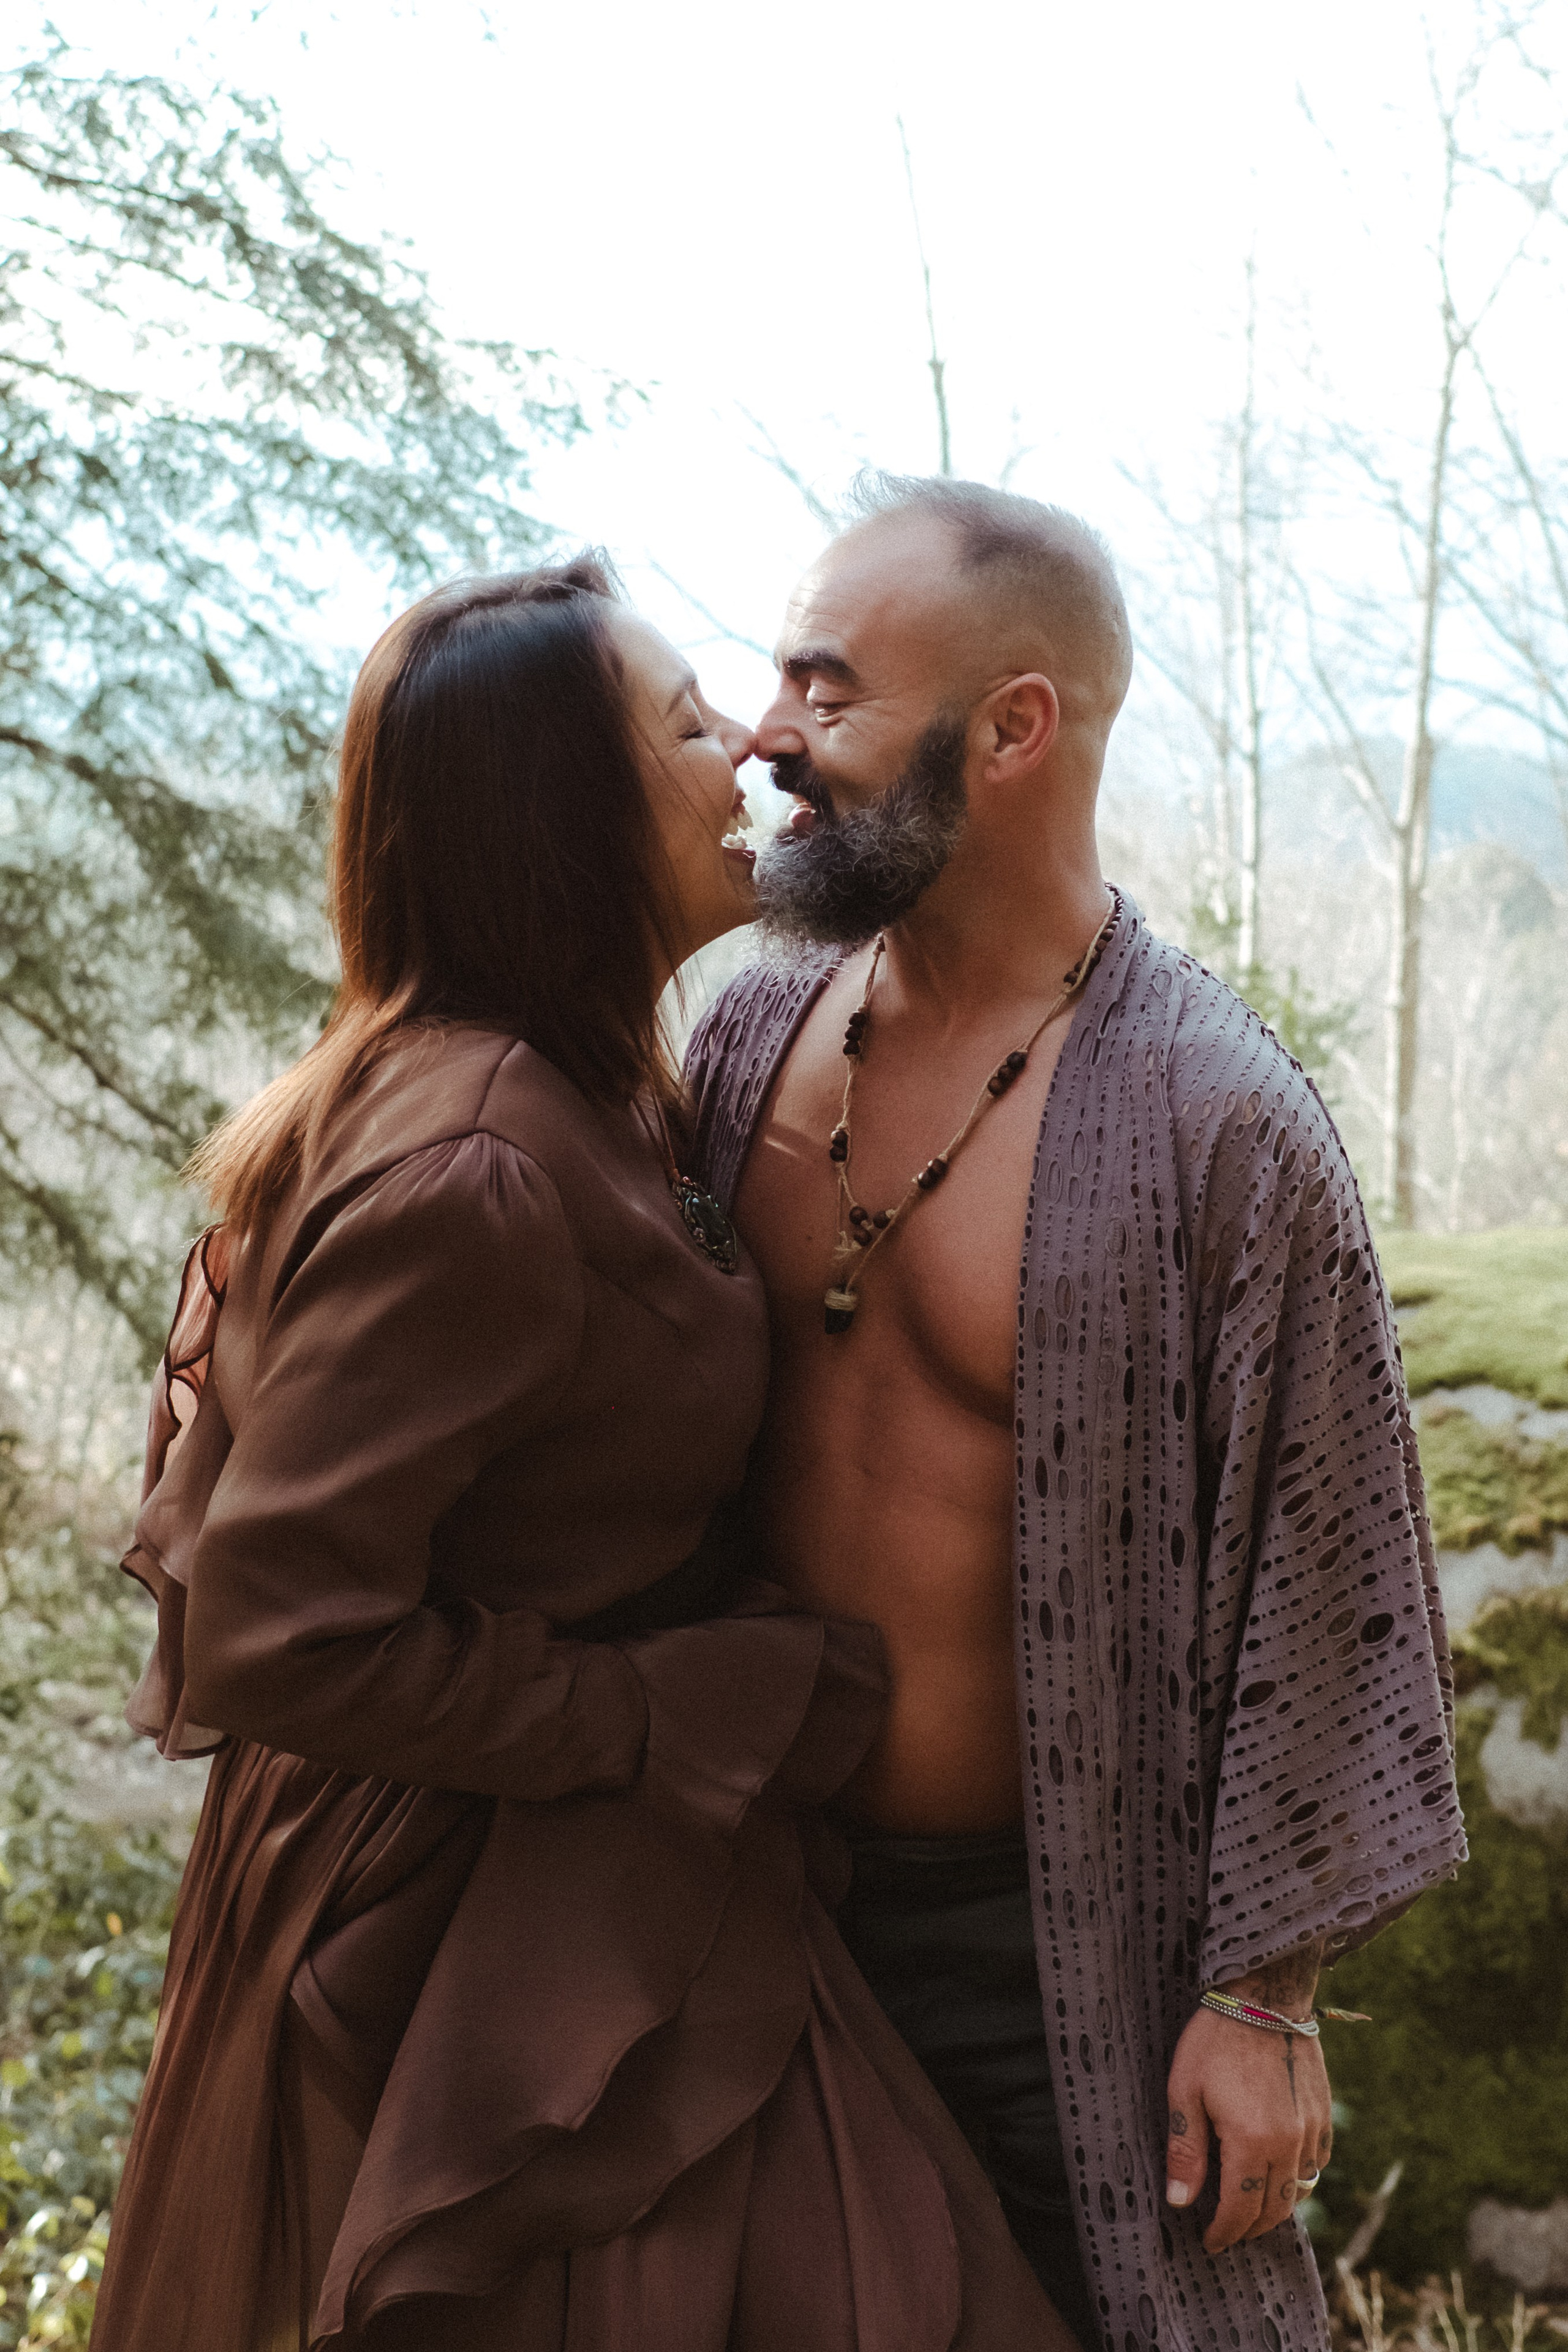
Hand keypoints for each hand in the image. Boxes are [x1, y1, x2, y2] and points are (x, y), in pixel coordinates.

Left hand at [1164, 2007, 1332, 2252]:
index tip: (1208, 2242)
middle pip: (1274, 2209)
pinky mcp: (1323, 2112)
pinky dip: (1299, 2177)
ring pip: (1299, 2190)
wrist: (1265, 1994)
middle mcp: (1289, 2143)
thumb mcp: (1185, 2090)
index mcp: (1252, 2141)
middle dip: (1249, 2228)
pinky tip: (1277, 2171)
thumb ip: (1185, 2150)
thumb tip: (1180, 2202)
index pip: (1240, 2210)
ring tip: (1249, 2206)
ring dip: (1275, 2206)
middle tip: (1227, 2231)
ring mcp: (1311, 2129)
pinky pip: (1316, 2162)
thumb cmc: (1216, 2039)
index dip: (1223, 2233)